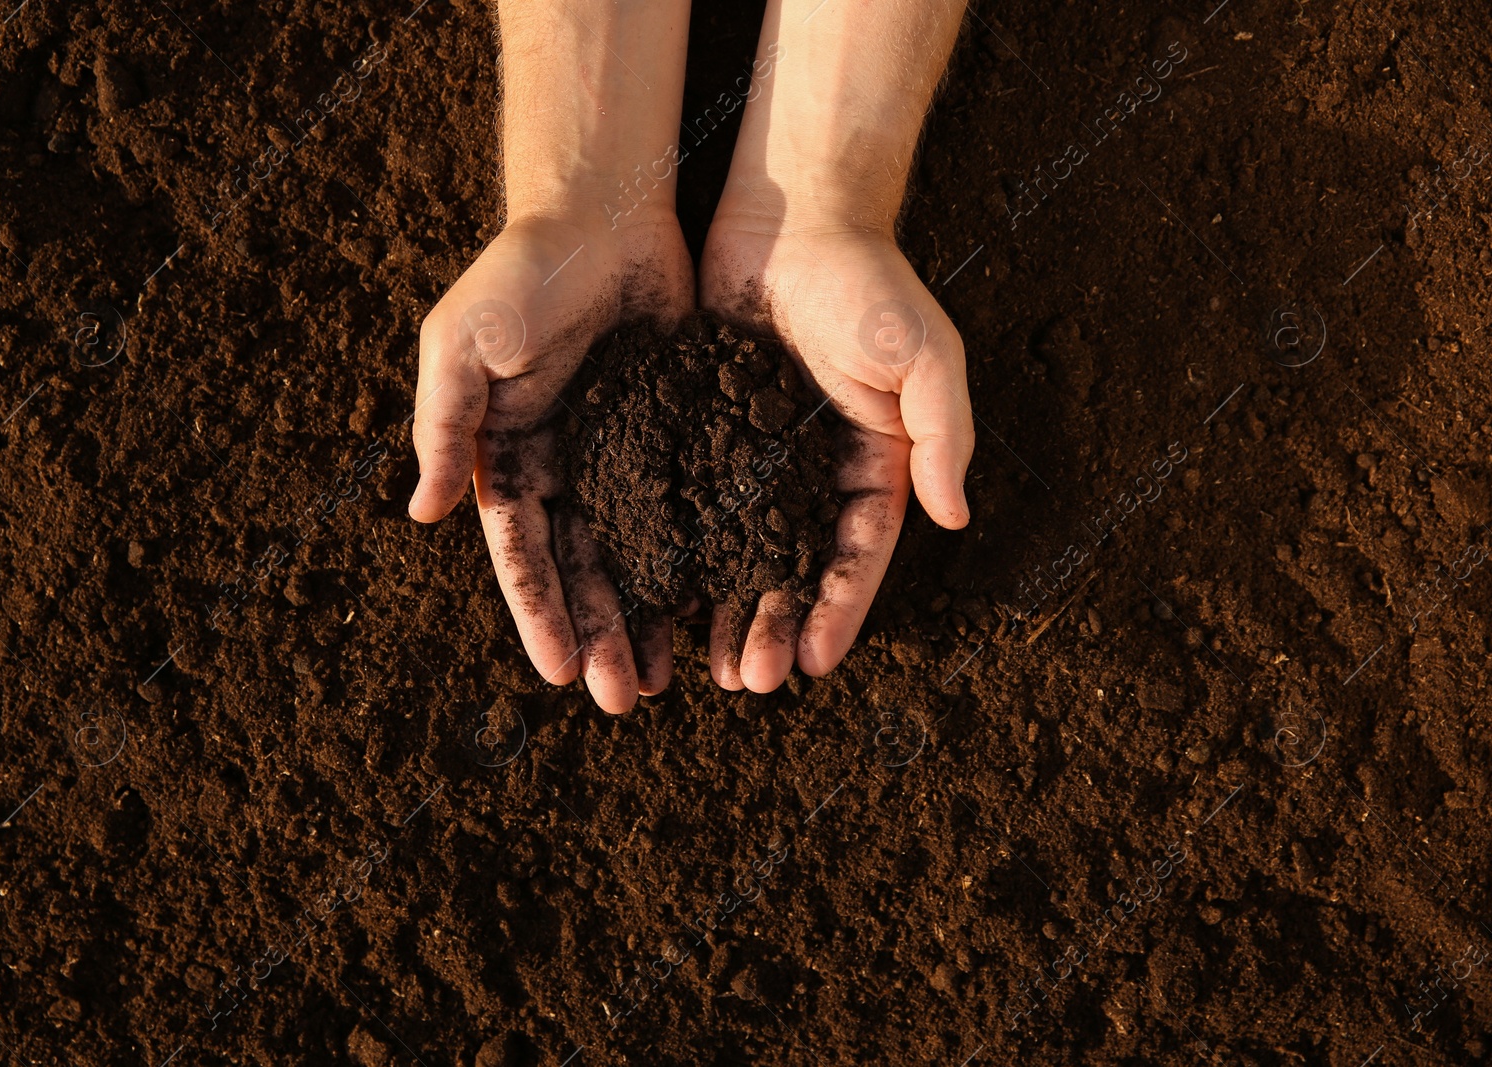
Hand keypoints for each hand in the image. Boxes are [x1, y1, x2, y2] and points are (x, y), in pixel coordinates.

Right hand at [409, 211, 693, 711]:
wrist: (605, 208)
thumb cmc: (522, 269)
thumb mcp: (464, 340)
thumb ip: (444, 423)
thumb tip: (419, 512)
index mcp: (510, 456)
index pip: (524, 553)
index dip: (540, 613)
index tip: (558, 674)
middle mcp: (567, 467)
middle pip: (584, 569)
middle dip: (599, 634)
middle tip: (624, 699)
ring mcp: (625, 453)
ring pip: (640, 552)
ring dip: (648, 615)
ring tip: (670, 678)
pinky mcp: (679, 429)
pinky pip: (693, 504)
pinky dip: (702, 555)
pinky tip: (719, 603)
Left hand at [698, 214, 974, 691]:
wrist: (791, 213)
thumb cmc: (867, 279)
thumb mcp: (923, 352)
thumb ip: (941, 431)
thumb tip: (955, 515)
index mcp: (872, 463)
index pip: (857, 554)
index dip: (837, 610)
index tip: (812, 664)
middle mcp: (813, 471)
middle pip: (793, 567)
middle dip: (774, 625)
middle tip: (746, 679)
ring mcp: (754, 453)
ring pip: (737, 548)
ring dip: (724, 606)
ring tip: (701, 664)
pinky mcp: (701, 426)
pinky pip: (687, 498)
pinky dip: (677, 547)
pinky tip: (655, 592)